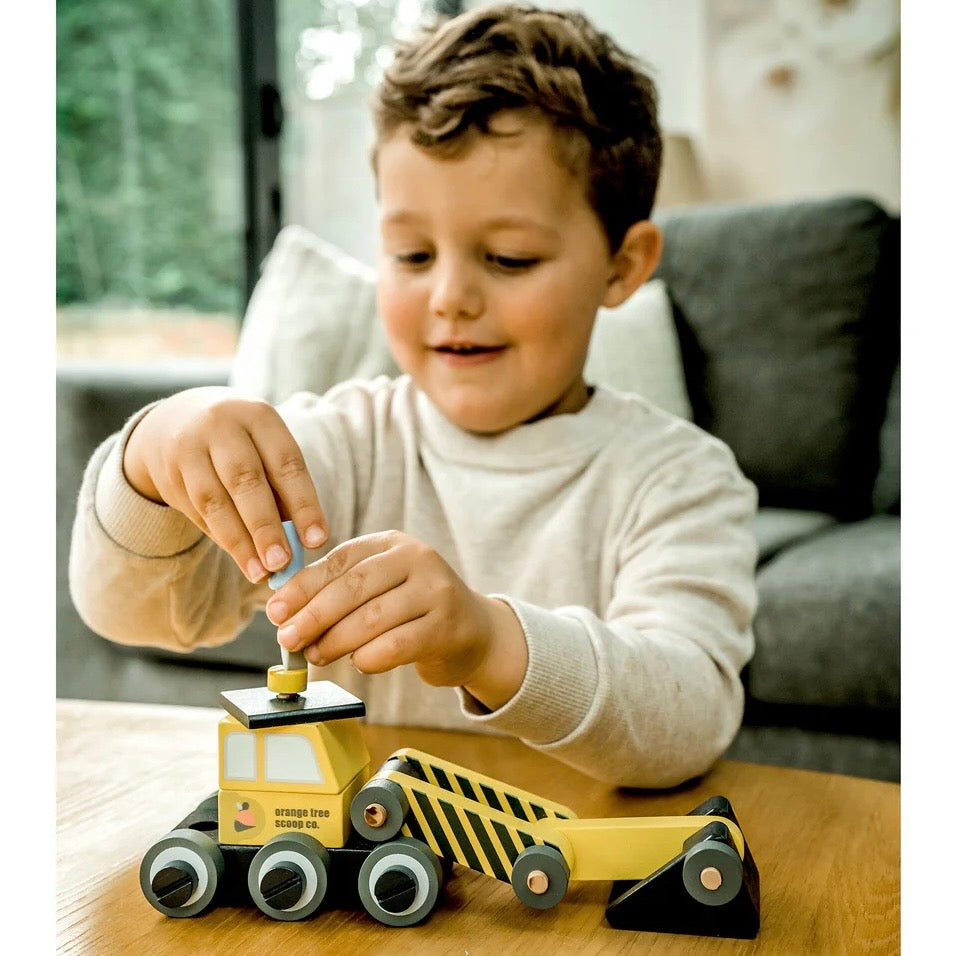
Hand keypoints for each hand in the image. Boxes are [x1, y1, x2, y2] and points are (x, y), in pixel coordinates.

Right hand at [123, 386, 327, 582]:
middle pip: (245, 480)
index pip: (286, 463)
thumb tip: (300, 546)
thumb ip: (283, 492)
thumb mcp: (266, 451)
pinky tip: (240, 558)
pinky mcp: (168, 471)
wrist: (176, 421)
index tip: (317, 540)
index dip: (304, 504)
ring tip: (260, 572)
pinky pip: (196, 511)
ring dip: (239, 542)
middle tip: (282, 563)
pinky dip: (221, 537)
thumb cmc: (243, 446)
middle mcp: (221, 425)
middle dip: (265, 526)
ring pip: (214, 500)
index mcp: (259, 417)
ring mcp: (189, 447)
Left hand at [265, 531, 527, 707]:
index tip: (275, 610)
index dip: (303, 586)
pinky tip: (358, 663)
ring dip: (336, 640)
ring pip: (373, 617)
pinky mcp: (446, 627)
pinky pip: (397, 645)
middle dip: (314, 615)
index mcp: (392, 543)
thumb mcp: (382, 586)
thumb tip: (285, 612)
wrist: (474, 631)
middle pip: (354, 587)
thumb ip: (341, 591)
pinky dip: (369, 657)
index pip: (340, 560)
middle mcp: (417, 559)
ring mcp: (435, 591)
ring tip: (317, 655)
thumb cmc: (414, 610)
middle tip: (288, 638)